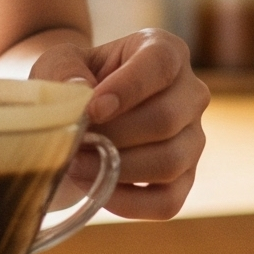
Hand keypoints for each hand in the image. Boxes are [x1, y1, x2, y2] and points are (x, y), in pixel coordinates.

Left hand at [29, 27, 207, 219]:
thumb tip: (82, 92)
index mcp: (164, 50)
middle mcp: (190, 92)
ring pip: (170, 161)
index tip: (92, 110)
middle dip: (114, 136)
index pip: (160, 64)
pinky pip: (168, 201)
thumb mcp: (59, 64)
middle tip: (74, 145)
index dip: (128, 88)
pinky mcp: (185, 178)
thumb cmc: (74, 81)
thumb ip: (65, 70)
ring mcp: (193, 137)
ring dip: (118, 169)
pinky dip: (130, 202)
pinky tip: (98, 190)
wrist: (81, 115)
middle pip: (166, 118)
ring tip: (77, 166)